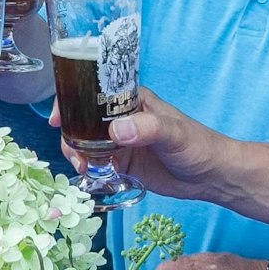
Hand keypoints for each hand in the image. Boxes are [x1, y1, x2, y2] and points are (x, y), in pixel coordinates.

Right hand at [55, 87, 222, 199]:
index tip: (57, 118)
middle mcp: (120, 117)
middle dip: (70, 134)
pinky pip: (97, 163)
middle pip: (82, 119)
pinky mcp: (122, 162)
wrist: (211, 176)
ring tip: (84, 169)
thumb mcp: (173, 133)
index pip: (93, 92)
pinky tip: (92, 177)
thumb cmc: (197, 145)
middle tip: (74, 154)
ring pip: (86, 142)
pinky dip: (89, 169)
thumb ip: (148, 128)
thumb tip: (116, 131)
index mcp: (131, 100)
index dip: (70, 100)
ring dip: (78, 153)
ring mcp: (119, 140)